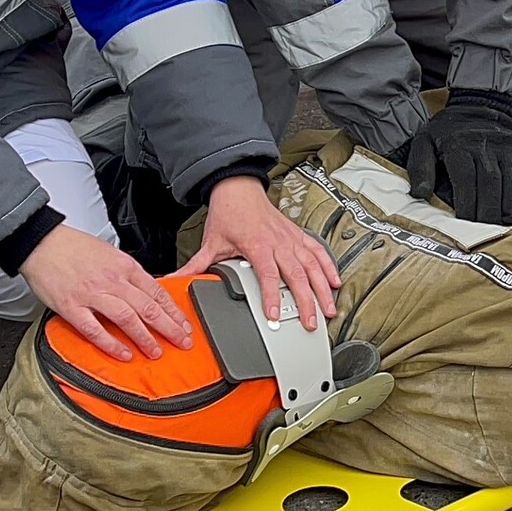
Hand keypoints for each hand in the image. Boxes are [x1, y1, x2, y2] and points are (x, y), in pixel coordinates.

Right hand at [21, 224, 194, 362]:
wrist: (42, 243)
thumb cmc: (74, 248)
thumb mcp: (111, 254)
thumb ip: (128, 274)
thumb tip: (146, 291)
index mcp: (125, 267)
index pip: (157, 292)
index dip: (174, 311)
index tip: (184, 325)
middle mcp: (112, 281)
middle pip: (148, 307)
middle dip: (169, 328)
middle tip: (182, 342)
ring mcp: (92, 294)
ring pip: (127, 318)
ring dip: (145, 338)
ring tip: (156, 352)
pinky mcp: (71, 307)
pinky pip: (95, 329)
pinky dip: (111, 344)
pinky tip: (123, 354)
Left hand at [174, 175, 339, 329]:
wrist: (239, 188)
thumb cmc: (229, 213)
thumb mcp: (212, 242)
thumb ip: (196, 265)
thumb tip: (176, 280)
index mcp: (257, 245)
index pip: (267, 276)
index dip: (270, 298)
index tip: (274, 316)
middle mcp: (278, 243)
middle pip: (296, 275)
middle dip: (306, 301)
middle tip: (310, 322)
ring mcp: (291, 238)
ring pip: (312, 266)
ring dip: (322, 288)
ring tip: (329, 308)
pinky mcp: (298, 235)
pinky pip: (317, 251)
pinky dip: (328, 266)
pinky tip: (334, 281)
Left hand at [406, 88, 511, 225]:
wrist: (475, 106)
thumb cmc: (445, 133)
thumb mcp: (423, 144)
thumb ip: (420, 170)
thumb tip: (420, 195)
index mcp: (458, 144)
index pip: (465, 177)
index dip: (467, 202)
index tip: (466, 222)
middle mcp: (485, 144)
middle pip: (490, 180)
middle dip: (491, 209)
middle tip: (489, 229)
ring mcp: (507, 146)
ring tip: (510, 222)